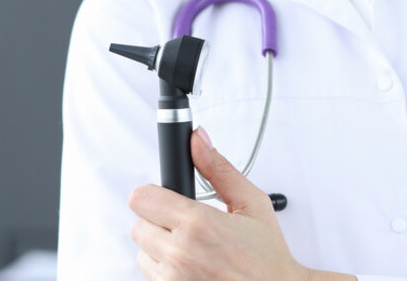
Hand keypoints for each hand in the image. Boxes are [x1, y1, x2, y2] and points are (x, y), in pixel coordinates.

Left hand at [128, 127, 354, 280]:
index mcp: (198, 225)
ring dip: (160, 248)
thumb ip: (219, 169)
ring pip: (142, 252)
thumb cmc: (267, 257)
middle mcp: (180, 254)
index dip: (154, 195)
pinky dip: (165, 270)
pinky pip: (151, 275)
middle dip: (159, 222)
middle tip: (187, 226)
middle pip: (138, 225)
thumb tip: (198, 140)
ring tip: (192, 249)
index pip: (141, 198)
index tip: (167, 199)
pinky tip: (191, 266)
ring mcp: (173, 279)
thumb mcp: (251, 204)